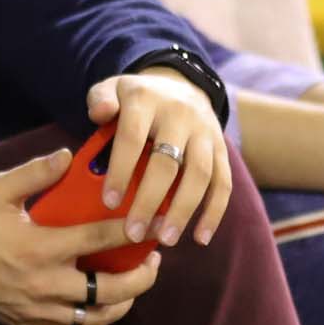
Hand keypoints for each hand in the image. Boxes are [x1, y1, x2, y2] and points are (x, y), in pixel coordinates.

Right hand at [0, 148, 161, 324]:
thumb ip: (35, 173)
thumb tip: (69, 156)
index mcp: (41, 247)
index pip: (100, 239)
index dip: (133, 231)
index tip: (157, 222)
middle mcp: (47, 283)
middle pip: (111, 291)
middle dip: (142, 278)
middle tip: (154, 261)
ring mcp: (40, 309)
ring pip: (97, 317)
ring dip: (123, 303)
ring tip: (133, 285)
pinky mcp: (30, 322)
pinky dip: (93, 319)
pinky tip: (98, 303)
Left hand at [91, 69, 234, 248]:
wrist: (182, 85)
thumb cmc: (136, 98)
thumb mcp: (112, 88)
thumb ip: (99, 98)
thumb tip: (100, 113)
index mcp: (146, 100)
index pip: (132, 138)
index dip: (121, 170)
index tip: (108, 202)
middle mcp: (180, 114)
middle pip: (168, 162)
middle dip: (150, 201)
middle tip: (133, 232)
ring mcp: (205, 132)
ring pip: (200, 175)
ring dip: (184, 210)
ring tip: (166, 239)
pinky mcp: (221, 148)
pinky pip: (224, 183)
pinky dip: (214, 212)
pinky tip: (201, 238)